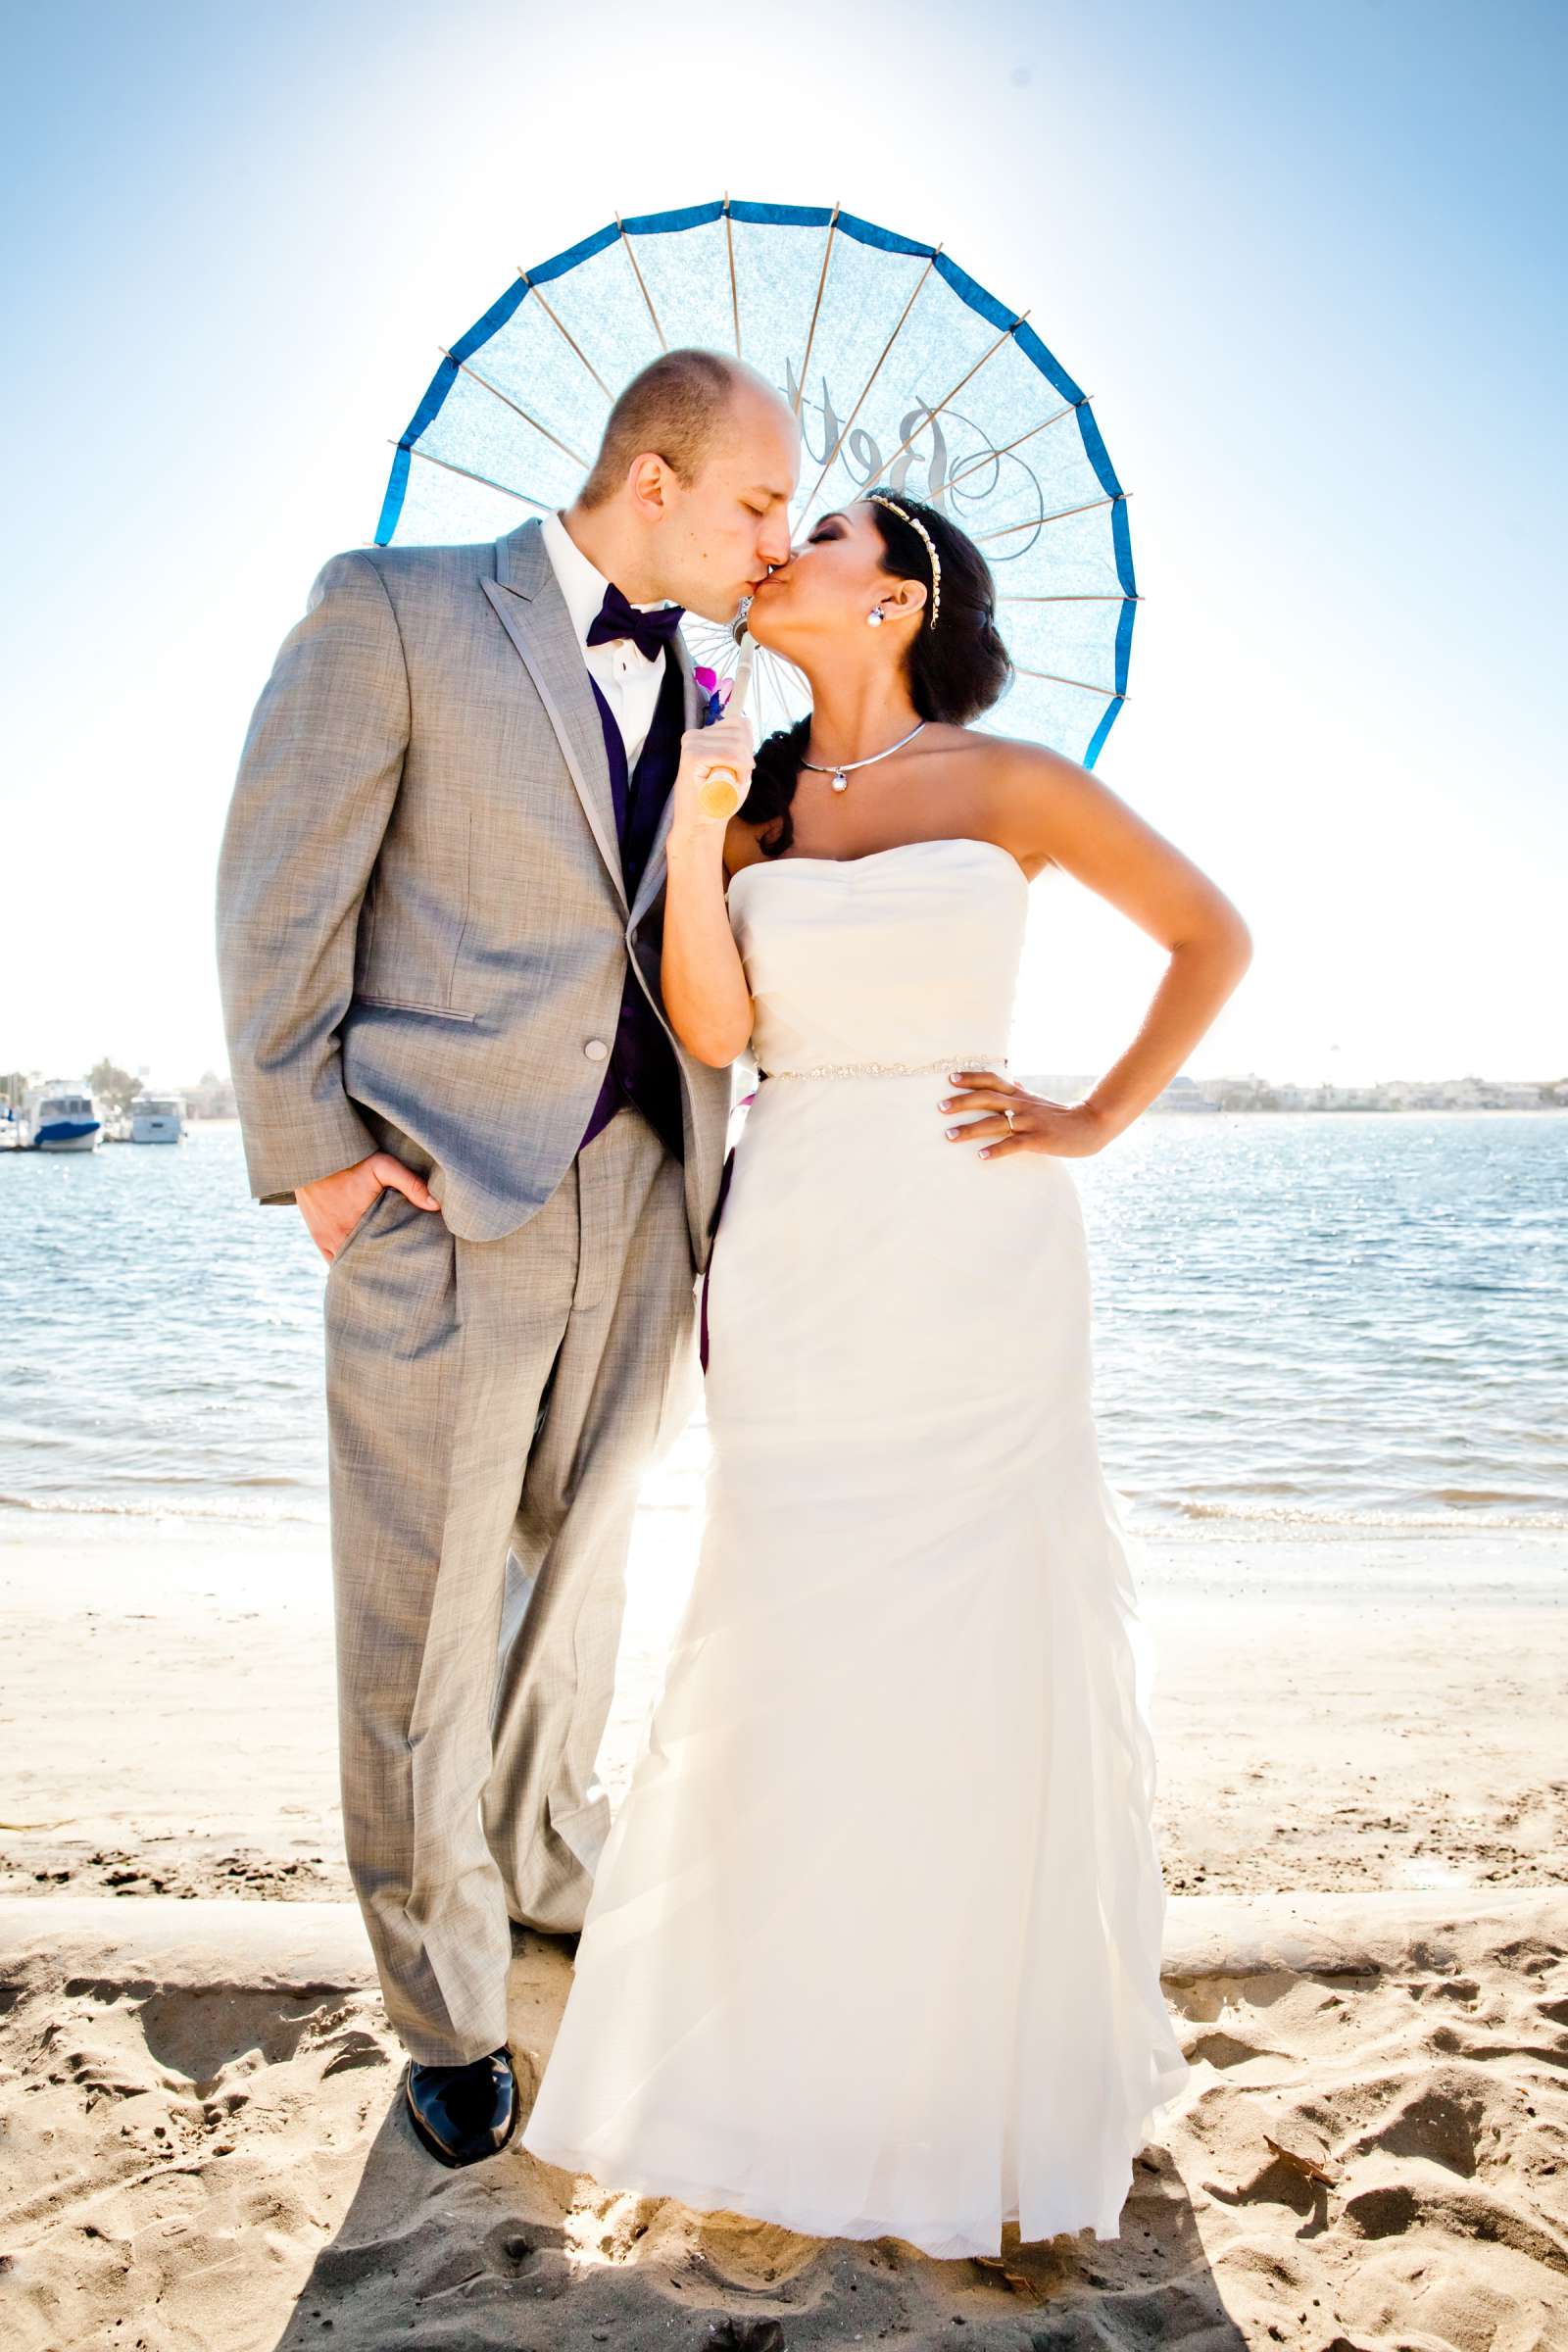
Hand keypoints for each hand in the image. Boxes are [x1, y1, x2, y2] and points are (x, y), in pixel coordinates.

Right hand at [297, 1151, 441, 1261]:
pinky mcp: (318, 1236)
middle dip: (381, 1269)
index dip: (394, 1263)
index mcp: (359, 1224)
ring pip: (347, 1266)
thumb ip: (410, 1183)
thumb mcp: (383, 1166)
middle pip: (364, 1264)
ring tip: (381, 1273)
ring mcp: (327, 1239)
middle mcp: (340, 1236)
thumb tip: (435, 1205)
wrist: (315, 1157)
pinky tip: (359, 1269)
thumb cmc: (353, 1161)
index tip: (409, 1266)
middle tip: (399, 1273)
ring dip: (362, 1268)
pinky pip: (331, 1261)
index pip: (380, 1256)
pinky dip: (344, 1266)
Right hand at [671, 712, 754, 840]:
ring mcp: (691, 744)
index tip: (741, 768)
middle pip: (740, 731)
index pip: (739, 723)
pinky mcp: (692, 756)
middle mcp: (694, 735)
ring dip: (743, 766)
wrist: (701, 825)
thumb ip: (739, 744)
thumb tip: (745, 720)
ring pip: (738, 743)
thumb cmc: (719, 799)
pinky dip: (738, 770)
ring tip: (731, 783)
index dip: (748, 747)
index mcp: (702, 735)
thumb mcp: (734, 766)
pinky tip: (731, 783)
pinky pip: (730, 754)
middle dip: (747, 758)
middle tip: (737, 779)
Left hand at [938, 1071, 1114, 1159]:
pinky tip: (980, 1156)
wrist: (1091, 1125)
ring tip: (949, 1136)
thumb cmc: (1061, 1115)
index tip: (950, 1078)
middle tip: (940, 1107)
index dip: (972, 1078)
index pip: (993, 1080)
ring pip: (995, 1123)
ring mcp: (1030, 1122)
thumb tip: (1011, 1078)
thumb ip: (1022, 1091)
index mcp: (1021, 1095)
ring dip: (970, 1129)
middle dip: (962, 1102)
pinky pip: (1013, 1145)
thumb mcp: (1039, 1100)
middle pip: (988, 1098)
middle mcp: (1022, 1105)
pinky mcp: (1038, 1140)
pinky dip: (996, 1150)